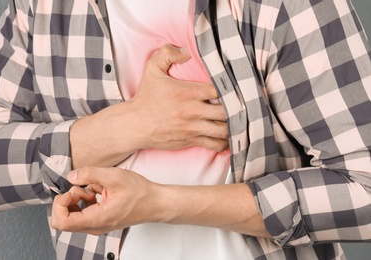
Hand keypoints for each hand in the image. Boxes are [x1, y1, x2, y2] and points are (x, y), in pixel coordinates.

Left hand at [50, 167, 160, 234]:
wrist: (155, 203)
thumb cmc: (139, 193)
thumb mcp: (114, 176)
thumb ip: (89, 174)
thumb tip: (71, 176)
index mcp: (97, 219)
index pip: (62, 222)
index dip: (60, 204)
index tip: (71, 190)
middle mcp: (95, 226)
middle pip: (63, 221)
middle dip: (66, 202)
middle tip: (79, 189)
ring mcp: (97, 225)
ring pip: (72, 217)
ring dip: (76, 201)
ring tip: (92, 190)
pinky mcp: (100, 220)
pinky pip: (82, 214)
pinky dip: (84, 201)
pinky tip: (97, 192)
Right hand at [70, 44, 228, 168]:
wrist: (135, 125)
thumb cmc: (145, 98)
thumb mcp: (152, 70)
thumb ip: (167, 54)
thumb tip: (185, 52)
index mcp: (188, 93)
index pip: (220, 89)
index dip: (231, 87)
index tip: (235, 85)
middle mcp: (193, 112)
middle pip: (227, 111)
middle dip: (237, 107)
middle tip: (242, 103)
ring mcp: (193, 128)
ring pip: (224, 130)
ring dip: (233, 125)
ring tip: (238, 119)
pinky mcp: (191, 141)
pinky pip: (215, 144)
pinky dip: (224, 142)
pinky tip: (226, 135)